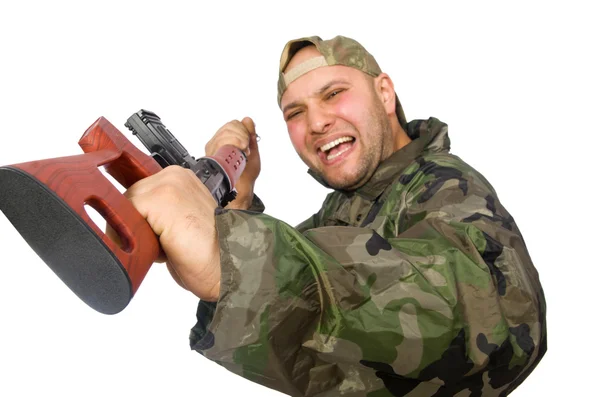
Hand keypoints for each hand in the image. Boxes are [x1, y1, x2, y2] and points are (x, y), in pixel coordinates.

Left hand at [122, 165, 220, 300]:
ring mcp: (169, 184)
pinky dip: (137, 237)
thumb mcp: (180, 224)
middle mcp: (175, 175)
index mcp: (181, 179)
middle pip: (129, 198)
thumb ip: (159, 214)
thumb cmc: (209, 254)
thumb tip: (128, 221)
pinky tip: (164, 246)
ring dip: (138, 231)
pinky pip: (125, 216)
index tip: (156, 236)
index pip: (138, 193)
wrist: (230, 266)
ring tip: (167, 244)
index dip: (140, 219)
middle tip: (166, 243)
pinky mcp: (161, 198)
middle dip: (137, 224)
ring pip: (126, 207)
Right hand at [205, 117, 260, 209]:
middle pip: (228, 126)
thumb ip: (250, 134)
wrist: (241, 189)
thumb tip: (248, 119)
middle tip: (247, 147)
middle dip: (242, 134)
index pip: (232, 124)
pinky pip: (220, 141)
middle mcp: (217, 143)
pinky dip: (233, 143)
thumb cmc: (246, 174)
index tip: (248, 141)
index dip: (243, 129)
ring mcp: (213, 149)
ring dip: (239, 139)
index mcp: (226, 141)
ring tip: (244, 151)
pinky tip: (239, 151)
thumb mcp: (252, 150)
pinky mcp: (211, 155)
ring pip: (225, 132)